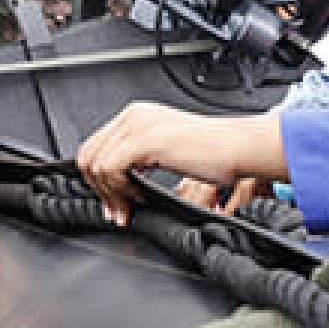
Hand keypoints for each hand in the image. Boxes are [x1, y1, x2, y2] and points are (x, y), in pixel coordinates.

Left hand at [75, 103, 281, 227]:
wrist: (240, 148)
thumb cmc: (214, 154)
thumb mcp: (166, 152)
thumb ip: (138, 161)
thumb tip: (116, 187)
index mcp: (137, 116)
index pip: (96, 147)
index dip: (98, 181)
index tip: (114, 204)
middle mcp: (134, 115)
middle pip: (88, 155)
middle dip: (100, 190)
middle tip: (118, 212)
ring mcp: (138, 124)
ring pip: (96, 165)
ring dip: (111, 194)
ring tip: (133, 206)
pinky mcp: (146, 138)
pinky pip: (111, 168)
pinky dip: (120, 190)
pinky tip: (141, 197)